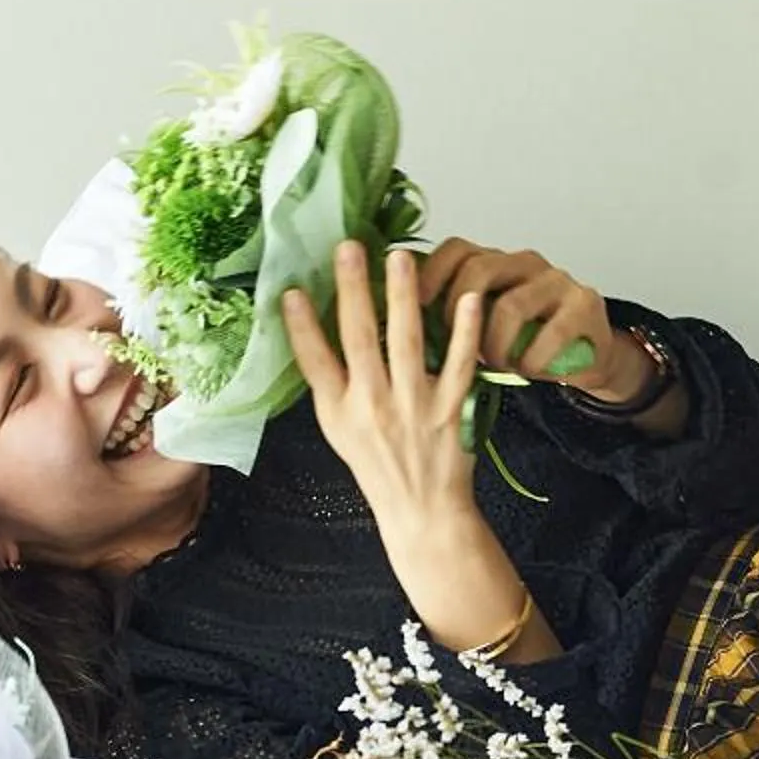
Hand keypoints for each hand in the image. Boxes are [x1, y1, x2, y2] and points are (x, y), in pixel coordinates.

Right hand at [282, 240, 484, 537]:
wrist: (422, 511)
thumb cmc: (377, 464)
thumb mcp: (338, 427)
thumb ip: (329, 380)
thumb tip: (311, 325)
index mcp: (339, 410)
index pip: (313, 361)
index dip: (300, 325)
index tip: (290, 289)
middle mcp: (373, 405)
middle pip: (360, 338)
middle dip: (353, 290)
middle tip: (349, 247)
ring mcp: (414, 406)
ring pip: (408, 341)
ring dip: (404, 296)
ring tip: (400, 257)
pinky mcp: (450, 409)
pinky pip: (461, 363)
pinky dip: (466, 331)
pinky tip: (468, 299)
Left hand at [410, 238, 648, 403]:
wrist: (588, 356)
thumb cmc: (528, 343)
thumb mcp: (487, 326)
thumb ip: (456, 317)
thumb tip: (402, 327)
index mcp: (496, 262)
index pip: (456, 249)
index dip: (431, 273)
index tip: (414, 304)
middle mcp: (525, 263)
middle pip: (479, 269)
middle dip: (460, 312)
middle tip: (459, 346)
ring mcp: (557, 280)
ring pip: (511, 305)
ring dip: (497, 345)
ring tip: (499, 364)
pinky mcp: (584, 305)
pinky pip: (549, 333)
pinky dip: (532, 359)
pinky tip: (530, 369)